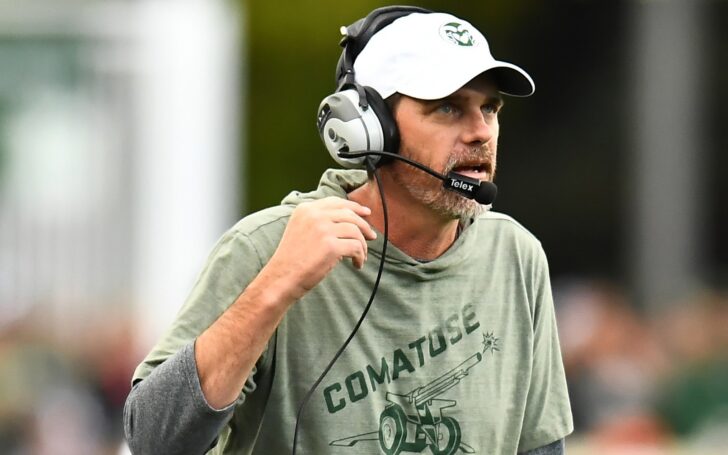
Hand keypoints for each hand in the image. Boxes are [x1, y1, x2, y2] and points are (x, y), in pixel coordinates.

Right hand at [260, 197, 376, 301]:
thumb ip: (318, 221)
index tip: (366, 213)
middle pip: (349, 214)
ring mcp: (323, 229)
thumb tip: (349, 221)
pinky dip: (360, 256)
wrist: (282, 278)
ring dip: (362, 245)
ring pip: (355, 230)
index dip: (354, 207)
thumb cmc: (292, 259)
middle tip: (372, 236)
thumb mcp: (300, 230)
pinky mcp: (331, 246)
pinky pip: (356, 247)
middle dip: (364, 225)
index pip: (336, 202)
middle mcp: (314, 215)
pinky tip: (357, 264)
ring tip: (361, 256)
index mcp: (306, 209)